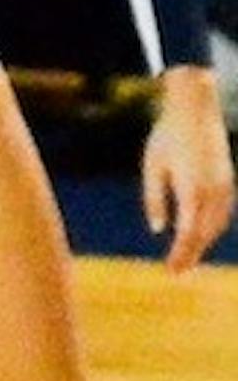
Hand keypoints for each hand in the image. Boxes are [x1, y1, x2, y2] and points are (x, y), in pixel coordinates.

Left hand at [143, 65, 234, 273]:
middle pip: (204, 234)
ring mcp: (224, 183)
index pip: (187, 234)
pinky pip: (224, 210)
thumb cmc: (167, 136)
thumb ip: (154, 200)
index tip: (171, 271)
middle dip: (191, 255)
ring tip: (188, 258)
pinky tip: (203, 234)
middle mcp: (212, 190)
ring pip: (217, 223)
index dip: (181, 255)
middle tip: (176, 273)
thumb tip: (157, 229)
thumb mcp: (152, 168)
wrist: (195, 107)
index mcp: (191, 190)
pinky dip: (214, 226)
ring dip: (204, 243)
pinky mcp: (228, 177)